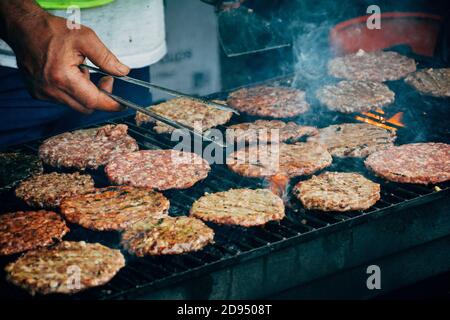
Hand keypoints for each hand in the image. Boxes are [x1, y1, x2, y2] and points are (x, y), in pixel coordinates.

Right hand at [3, 5, 129, 113]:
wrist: (24, 28)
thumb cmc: (52, 31)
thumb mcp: (86, 38)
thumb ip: (106, 58)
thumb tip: (122, 72)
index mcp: (63, 78)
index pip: (93, 101)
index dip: (110, 104)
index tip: (122, 105)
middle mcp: (50, 90)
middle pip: (85, 107)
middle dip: (99, 96)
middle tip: (105, 78)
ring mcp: (42, 93)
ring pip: (74, 104)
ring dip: (84, 92)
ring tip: (80, 70)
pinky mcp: (38, 93)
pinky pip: (62, 100)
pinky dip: (71, 91)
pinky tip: (68, 74)